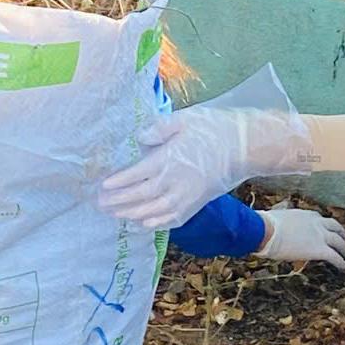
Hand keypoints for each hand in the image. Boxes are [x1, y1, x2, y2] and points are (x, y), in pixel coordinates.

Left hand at [98, 103, 311, 229]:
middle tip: (100, 204)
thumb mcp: (185, 119)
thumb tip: (139, 138)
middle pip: (139, 196)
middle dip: (118, 201)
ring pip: (152, 212)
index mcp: (168, 160)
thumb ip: (159, 129)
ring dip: (131, 214)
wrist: (244, 147)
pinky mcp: (195, 205)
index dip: (118, 182)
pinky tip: (143, 224)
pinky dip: (155, 224)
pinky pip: (171, 220)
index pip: (135, 175)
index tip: (103, 186)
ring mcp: (185, 198)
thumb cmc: (213, 129)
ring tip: (114, 214)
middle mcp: (173, 183)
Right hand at [255, 208, 344, 268]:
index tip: (328, 229)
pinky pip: (335, 257)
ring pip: (339, 242)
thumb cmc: (267, 225)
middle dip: (342, 233)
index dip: (326, 226)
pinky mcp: (320, 250)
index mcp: (306, 214)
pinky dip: (341, 262)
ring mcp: (320, 236)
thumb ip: (283, 220)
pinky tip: (344, 266)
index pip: (320, 219)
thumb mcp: (279, 217)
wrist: (267, 231)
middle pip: (335, 227)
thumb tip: (274, 222)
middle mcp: (317, 223)